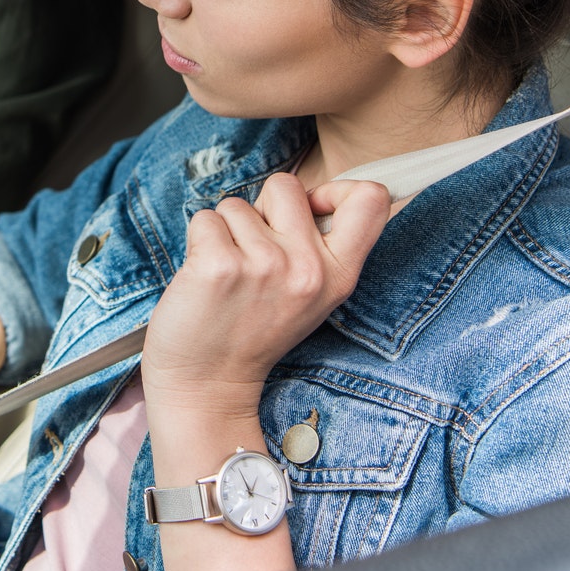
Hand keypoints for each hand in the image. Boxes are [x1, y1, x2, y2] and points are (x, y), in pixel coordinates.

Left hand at [141, 173, 390, 416]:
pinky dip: (198, 241)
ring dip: (226, 232)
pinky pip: (204, 219)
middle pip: (286, 185)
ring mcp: (264, 265)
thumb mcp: (310, 296)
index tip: (313, 208)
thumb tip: (314, 192)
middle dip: (262, 209)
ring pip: (237, 204)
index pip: (371, 199)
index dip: (339, 188)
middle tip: (253, 256)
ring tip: (228, 277)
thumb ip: (319, 246)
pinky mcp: (219, 265)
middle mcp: (308, 268)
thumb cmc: (252, 330)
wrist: (207, 385)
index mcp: (339, 276)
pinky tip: (204, 278)